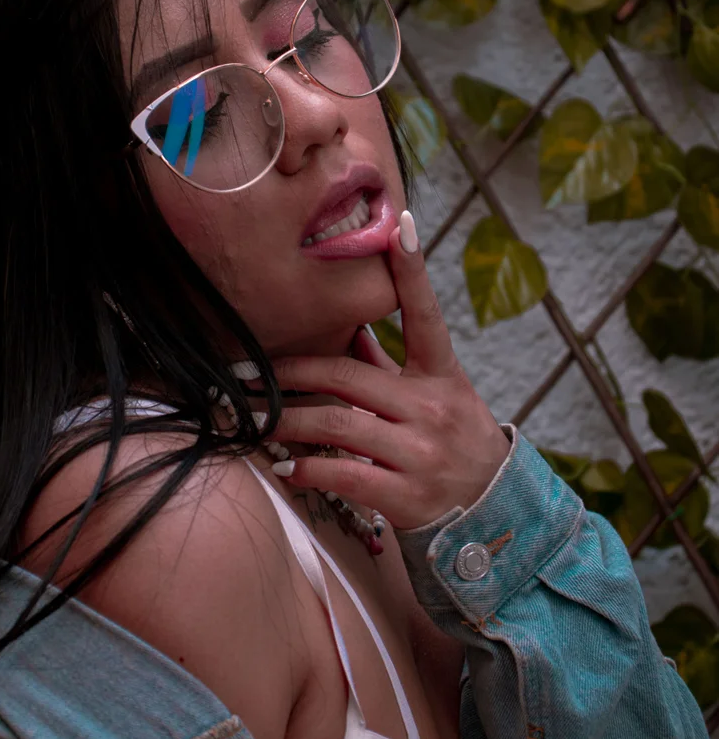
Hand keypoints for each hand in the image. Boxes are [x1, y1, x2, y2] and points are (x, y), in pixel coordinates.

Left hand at [262, 211, 509, 530]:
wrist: (495, 514)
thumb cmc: (455, 445)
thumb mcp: (438, 398)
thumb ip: (392, 366)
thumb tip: (349, 328)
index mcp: (442, 376)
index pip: (425, 316)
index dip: (413, 270)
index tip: (399, 225)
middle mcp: (432, 408)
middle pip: (348, 375)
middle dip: (290, 371)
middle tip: (243, 373)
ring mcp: (420, 452)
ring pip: (336, 423)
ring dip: (285, 421)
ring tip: (253, 422)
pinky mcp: (405, 494)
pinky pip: (344, 475)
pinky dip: (308, 470)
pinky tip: (286, 469)